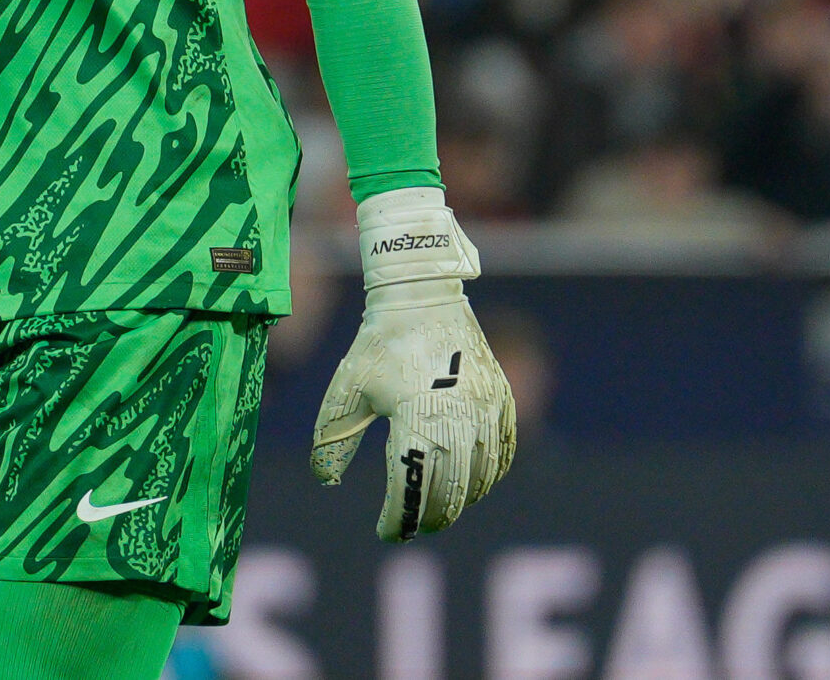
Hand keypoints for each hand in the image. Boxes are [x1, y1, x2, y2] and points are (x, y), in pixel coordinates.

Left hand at [311, 192, 515, 538]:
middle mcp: (458, 416)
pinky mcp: (502, 399)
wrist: (422, 296)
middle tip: (411, 528)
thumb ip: (333, 437)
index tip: (385, 532)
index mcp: (416, 415)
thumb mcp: (347, 389)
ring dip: (460, 500)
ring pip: (482, 477)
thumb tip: (324, 481)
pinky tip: (471, 484)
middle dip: (430, 517)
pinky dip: (489, 475)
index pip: (411, 486)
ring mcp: (486, 408)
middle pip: (451, 491)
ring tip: (437, 507)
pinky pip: (504, 452)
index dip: (399, 518)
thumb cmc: (379, 343)